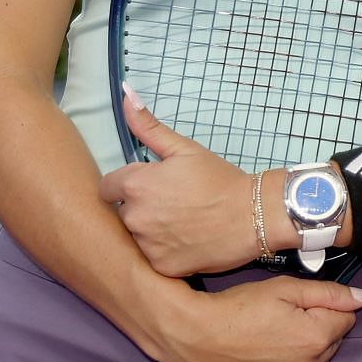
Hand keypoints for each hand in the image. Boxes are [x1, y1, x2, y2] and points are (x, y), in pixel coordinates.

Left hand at [99, 86, 260, 276]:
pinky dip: (165, 251)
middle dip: (140, 207)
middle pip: (123, 212)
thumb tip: (126, 93)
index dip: (127, 185)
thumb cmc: (220, 179)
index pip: (107, 188)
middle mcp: (133, 217)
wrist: (254, 215)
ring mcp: (146, 246)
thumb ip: (148, 126)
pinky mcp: (160, 267)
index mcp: (134, 185)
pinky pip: (152, 258)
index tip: (151, 186)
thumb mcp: (184, 149)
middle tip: (173, 203)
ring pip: (137, 236)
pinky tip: (186, 241)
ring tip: (182, 222)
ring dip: (151, 230)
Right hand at [157, 276, 361, 361]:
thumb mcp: (286, 288)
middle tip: (283, 320)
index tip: (302, 306)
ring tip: (273, 341)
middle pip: (331, 344)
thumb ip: (331, 294)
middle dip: (317, 330)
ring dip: (305, 355)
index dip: (325, 307)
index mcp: (317, 337)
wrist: (193, 335)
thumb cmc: (237, 307)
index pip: (346, 318)